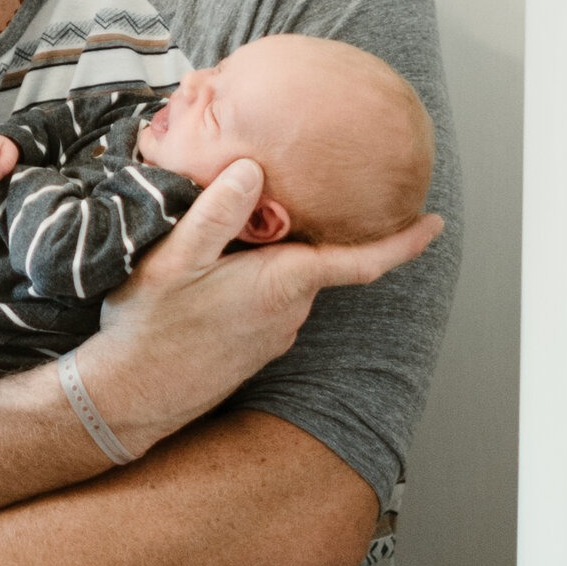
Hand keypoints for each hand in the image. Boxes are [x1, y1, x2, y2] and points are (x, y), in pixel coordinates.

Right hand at [77, 160, 441, 466]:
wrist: (131, 396)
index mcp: (283, 282)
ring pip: (288, 281)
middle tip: (275, 197)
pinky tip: (216, 278)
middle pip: (316, 260)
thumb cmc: (152, 329)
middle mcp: (290, 311)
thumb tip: (252, 169)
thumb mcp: (174, 259)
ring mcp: (274, 334)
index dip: (405, 242)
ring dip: (272, 260)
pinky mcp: (254, 348)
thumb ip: (216, 212)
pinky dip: (255, 283)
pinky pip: (268, 302)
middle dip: (306, 232)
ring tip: (229, 238)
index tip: (435, 223)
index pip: (363, 260)